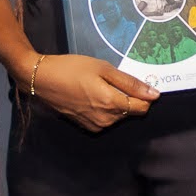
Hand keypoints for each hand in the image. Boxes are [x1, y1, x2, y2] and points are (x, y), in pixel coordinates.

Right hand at [28, 52, 157, 131]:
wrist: (41, 79)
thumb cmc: (72, 68)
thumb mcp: (102, 68)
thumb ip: (129, 83)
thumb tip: (154, 94)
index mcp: (112, 104)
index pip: (142, 107)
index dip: (143, 95)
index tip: (135, 83)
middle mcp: (107, 120)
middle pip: (130, 112)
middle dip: (128, 98)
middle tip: (111, 80)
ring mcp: (96, 125)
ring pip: (118, 116)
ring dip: (115, 103)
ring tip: (98, 86)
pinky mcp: (86, 127)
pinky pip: (105, 119)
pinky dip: (104, 109)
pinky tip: (91, 96)